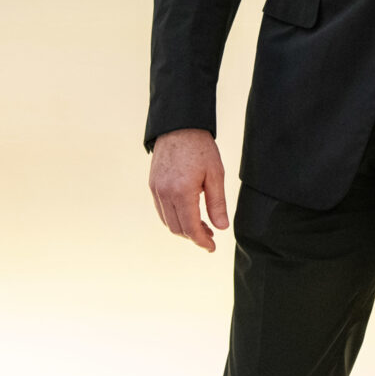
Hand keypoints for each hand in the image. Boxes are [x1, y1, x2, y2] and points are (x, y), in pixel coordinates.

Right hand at [149, 127, 229, 251]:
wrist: (179, 127)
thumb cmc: (200, 148)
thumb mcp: (216, 174)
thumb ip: (217, 203)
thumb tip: (221, 228)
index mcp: (182, 192)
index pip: (190, 227)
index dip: (201, 241)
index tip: (212, 248)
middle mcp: (165, 194)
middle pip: (177, 228)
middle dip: (193, 236)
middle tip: (210, 236)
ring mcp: (156, 190)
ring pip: (167, 222)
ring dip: (183, 229)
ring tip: (201, 226)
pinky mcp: (153, 185)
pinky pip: (161, 210)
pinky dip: (173, 218)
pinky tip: (187, 214)